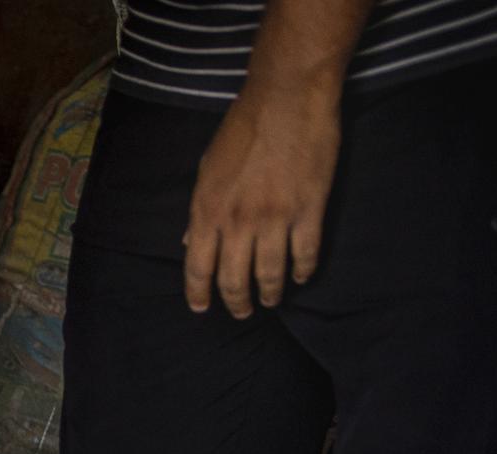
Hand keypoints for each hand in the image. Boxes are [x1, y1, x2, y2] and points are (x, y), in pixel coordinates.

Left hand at [183, 89, 340, 317]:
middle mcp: (237, 221)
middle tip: (242, 312)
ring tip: (272, 300)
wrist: (287, 97)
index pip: (197, 268)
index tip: (203, 309)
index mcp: (207, 211)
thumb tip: (187, 243)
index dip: (199, 295)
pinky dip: (303, 271)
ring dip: (271, 293)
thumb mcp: (207, 168)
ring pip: (271, 274)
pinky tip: (301, 277)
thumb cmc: (242, 128)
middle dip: (237, 303)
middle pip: (234, 280)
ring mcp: (275, 218)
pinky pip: (305, 254)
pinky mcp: (309, 209)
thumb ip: (199, 210)